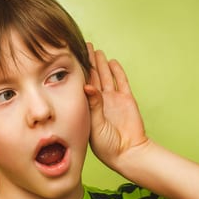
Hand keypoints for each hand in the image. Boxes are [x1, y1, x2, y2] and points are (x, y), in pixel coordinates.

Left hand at [84, 43, 147, 170]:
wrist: (128, 152)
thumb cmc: (107, 145)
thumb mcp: (95, 126)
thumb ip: (93, 106)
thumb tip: (87, 86)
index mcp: (88, 107)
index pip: (81, 84)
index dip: (77, 71)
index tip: (70, 58)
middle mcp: (100, 101)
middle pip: (93, 76)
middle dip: (88, 62)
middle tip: (83, 45)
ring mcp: (113, 99)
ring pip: (106, 76)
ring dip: (101, 63)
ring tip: (95, 50)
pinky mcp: (126, 99)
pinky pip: (121, 81)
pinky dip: (117, 71)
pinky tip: (112, 62)